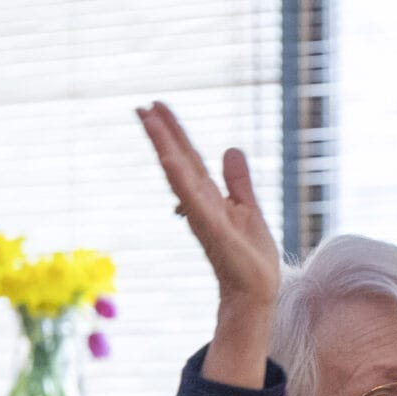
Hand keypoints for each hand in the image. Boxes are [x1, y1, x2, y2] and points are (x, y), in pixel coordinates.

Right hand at [138, 103, 280, 305]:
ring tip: (147, 119)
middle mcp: (200, 201)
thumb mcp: (247, 208)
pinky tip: (168, 157)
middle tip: (141, 106)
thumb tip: (230, 148)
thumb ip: (238, 181)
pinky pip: (192, 198)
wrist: (256, 289)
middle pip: (178, 160)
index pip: (189, 157)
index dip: (175, 132)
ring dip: (163, 145)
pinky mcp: (211, 227)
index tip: (157, 107)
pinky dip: (180, 178)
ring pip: (179, 173)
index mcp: (209, 196)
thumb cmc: (250, 255)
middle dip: (162, 133)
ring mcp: (202, 213)